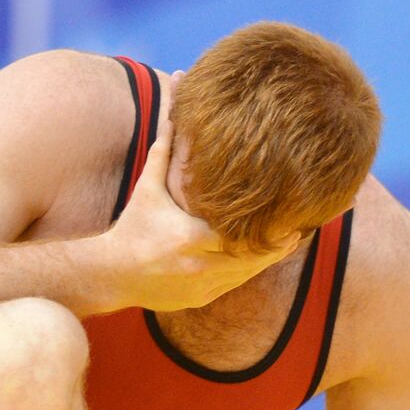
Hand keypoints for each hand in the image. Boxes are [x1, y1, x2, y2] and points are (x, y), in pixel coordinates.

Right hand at [99, 86, 298, 311]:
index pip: (241, 233)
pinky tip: (259, 260)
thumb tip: (173, 110)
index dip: (268, 227)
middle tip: (299, 230)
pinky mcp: (199, 299)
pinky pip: (233, 286)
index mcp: (191, 236)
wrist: (110, 274)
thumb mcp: (147, 189)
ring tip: (287, 243)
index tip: (289, 215)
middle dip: (276, 245)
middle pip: (252, 257)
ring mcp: (201, 286)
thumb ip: (165, 152)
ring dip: (266, 260)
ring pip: (246, 274)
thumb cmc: (132, 228)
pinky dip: (247, 272)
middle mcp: (199, 265)